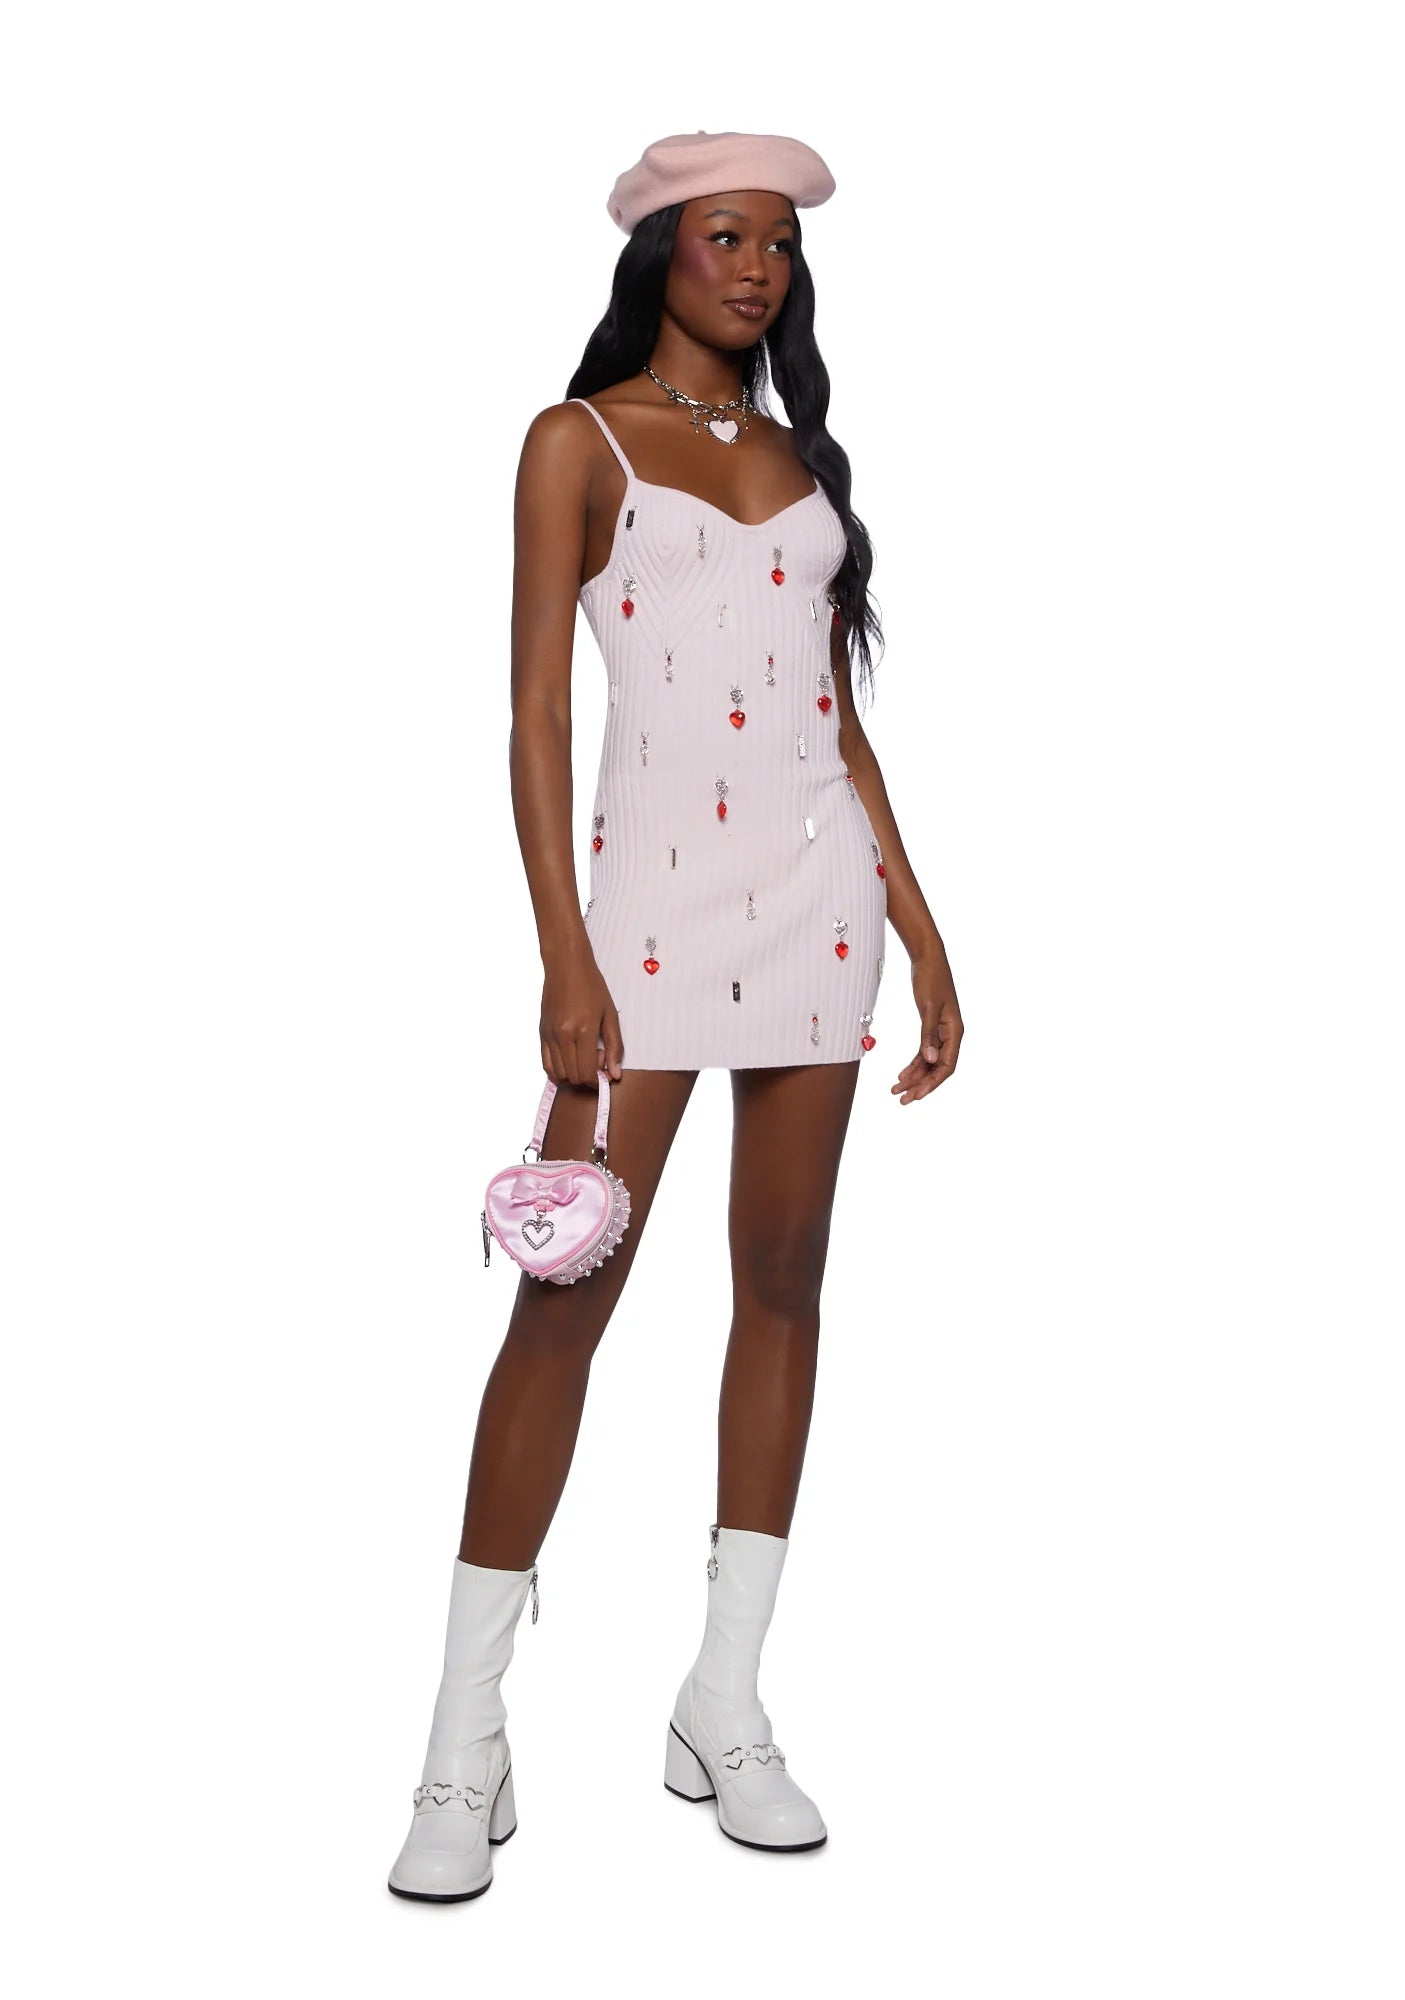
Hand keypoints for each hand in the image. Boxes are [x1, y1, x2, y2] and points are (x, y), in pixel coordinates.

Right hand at [540, 947, 623, 1085]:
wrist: (566, 966)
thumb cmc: (591, 986)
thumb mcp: (610, 1015)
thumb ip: (615, 1046)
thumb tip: (615, 1074)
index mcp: (583, 1030)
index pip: (586, 1072)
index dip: (597, 1081)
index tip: (604, 1075)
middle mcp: (563, 1035)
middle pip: (572, 1076)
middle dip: (586, 1078)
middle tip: (596, 1061)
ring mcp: (550, 1034)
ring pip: (558, 1073)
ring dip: (572, 1075)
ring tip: (582, 1057)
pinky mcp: (542, 1032)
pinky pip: (546, 1063)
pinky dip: (557, 1071)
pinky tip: (569, 1063)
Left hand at [892, 943, 962, 1104]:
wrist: (927, 957)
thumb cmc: (930, 978)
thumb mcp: (929, 1007)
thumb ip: (928, 1034)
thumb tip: (930, 1059)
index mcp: (955, 1031)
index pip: (947, 1066)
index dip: (932, 1083)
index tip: (916, 1095)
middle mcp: (951, 1034)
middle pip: (937, 1068)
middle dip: (920, 1085)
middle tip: (902, 1100)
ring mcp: (941, 1031)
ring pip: (929, 1062)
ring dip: (914, 1077)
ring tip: (896, 1090)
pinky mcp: (931, 1026)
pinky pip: (924, 1051)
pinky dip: (913, 1063)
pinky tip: (901, 1075)